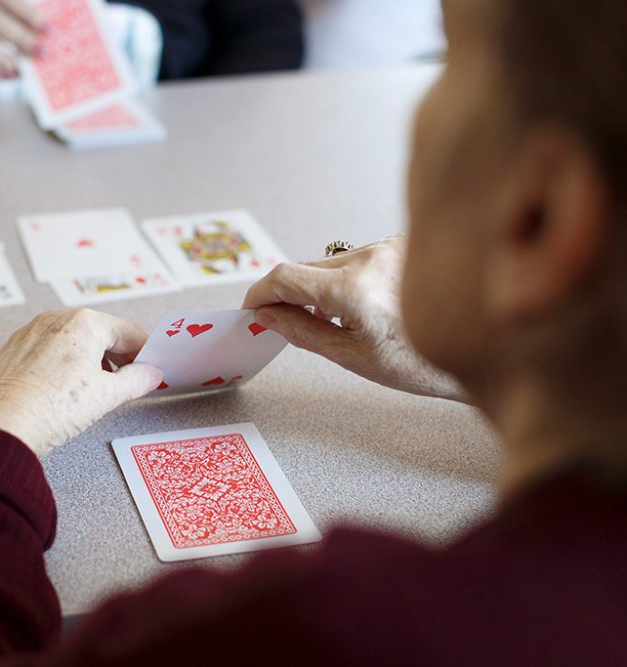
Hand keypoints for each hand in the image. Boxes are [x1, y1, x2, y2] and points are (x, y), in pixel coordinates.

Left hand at [0, 309, 162, 456]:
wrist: (3, 426)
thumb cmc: (51, 407)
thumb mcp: (107, 396)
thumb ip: (136, 381)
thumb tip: (149, 374)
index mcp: (85, 323)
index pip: (128, 332)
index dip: (145, 352)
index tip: (151, 368)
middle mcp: (57, 319)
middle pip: (101, 332)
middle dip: (118, 356)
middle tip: (129, 380)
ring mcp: (33, 332)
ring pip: (74, 340)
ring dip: (91, 360)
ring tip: (96, 389)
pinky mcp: (15, 349)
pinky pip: (49, 349)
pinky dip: (64, 363)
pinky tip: (65, 388)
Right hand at [242, 235, 465, 401]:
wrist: (484, 352)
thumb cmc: (424, 365)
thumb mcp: (353, 357)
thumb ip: (302, 331)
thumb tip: (268, 316)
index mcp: (355, 289)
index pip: (285, 276)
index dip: (260, 293)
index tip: (252, 309)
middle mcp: (372, 257)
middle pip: (307, 267)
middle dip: (290, 294)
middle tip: (284, 322)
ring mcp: (390, 246)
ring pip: (332, 262)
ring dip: (322, 287)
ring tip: (339, 322)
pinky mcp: (405, 244)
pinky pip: (359, 258)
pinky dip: (350, 279)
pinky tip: (367, 307)